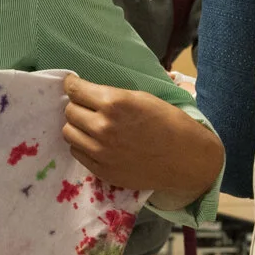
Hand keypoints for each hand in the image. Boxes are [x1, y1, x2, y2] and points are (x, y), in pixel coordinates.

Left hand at [61, 74, 222, 202]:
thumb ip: (111, 95)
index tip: (72, 84)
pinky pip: (77, 152)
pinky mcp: (102, 170)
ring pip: (68, 133)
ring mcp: (101, 151)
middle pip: (69, 111)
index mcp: (114, 103)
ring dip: (77, 126)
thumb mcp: (141, 97)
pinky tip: (95, 142)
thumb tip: (87, 90)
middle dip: (77, 106)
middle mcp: (103, 126)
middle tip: (86, 106)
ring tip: (89, 125)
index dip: (72, 85)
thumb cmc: (168, 122)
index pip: (75, 90)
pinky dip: (82, 145)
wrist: (185, 158)